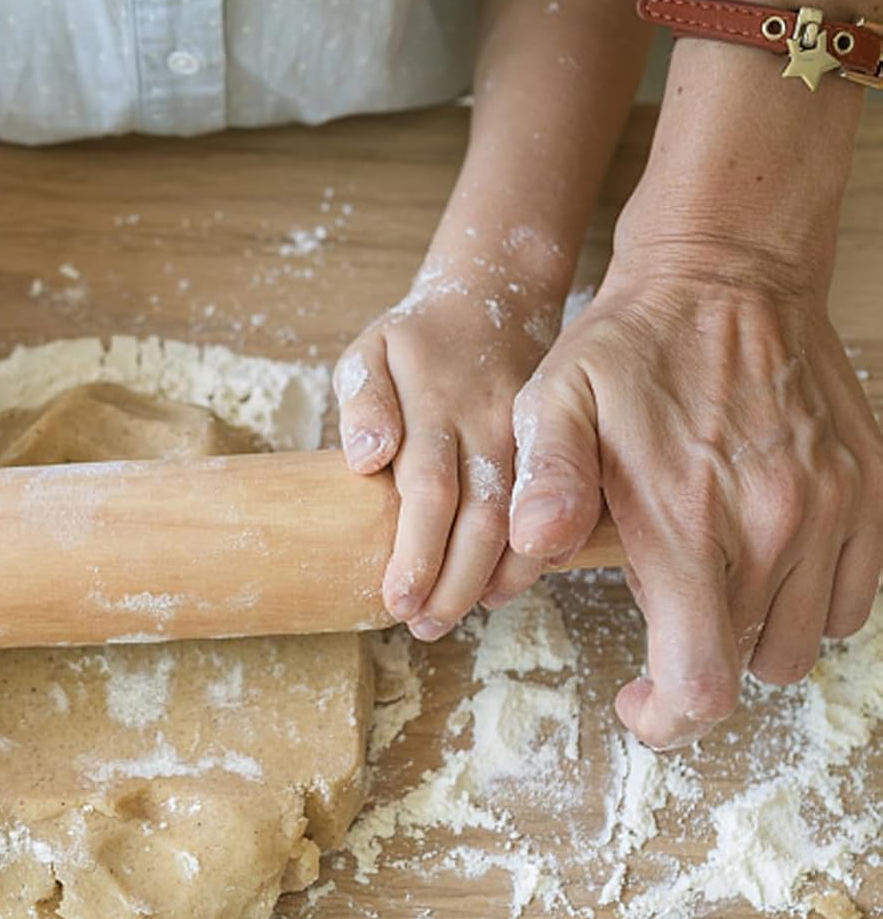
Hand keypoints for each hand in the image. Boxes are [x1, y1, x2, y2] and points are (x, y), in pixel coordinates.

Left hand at [335, 244, 560, 637]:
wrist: (495, 293)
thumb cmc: (415, 339)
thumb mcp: (369, 351)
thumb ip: (363, 402)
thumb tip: (365, 457)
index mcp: (440, 407)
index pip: (429, 492)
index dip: (416, 553)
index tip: (397, 599)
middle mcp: (493, 426)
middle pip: (481, 520)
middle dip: (454, 584)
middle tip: (424, 626)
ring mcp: (531, 438)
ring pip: (523, 522)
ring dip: (495, 578)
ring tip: (460, 616)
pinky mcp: (554, 446)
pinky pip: (554, 509)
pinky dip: (533, 555)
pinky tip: (504, 587)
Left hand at [509, 257, 882, 746]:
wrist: (727, 269)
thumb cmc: (627, 345)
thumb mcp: (553, 401)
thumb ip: (544, 480)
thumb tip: (531, 550)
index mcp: (690, 527)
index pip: (699, 684)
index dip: (666, 720)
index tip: (636, 702)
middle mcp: (777, 530)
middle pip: (748, 669)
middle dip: (696, 662)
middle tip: (659, 607)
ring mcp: (836, 511)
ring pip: (802, 640)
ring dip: (750, 631)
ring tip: (707, 573)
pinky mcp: (873, 488)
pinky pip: (852, 595)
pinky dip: (809, 598)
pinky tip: (761, 554)